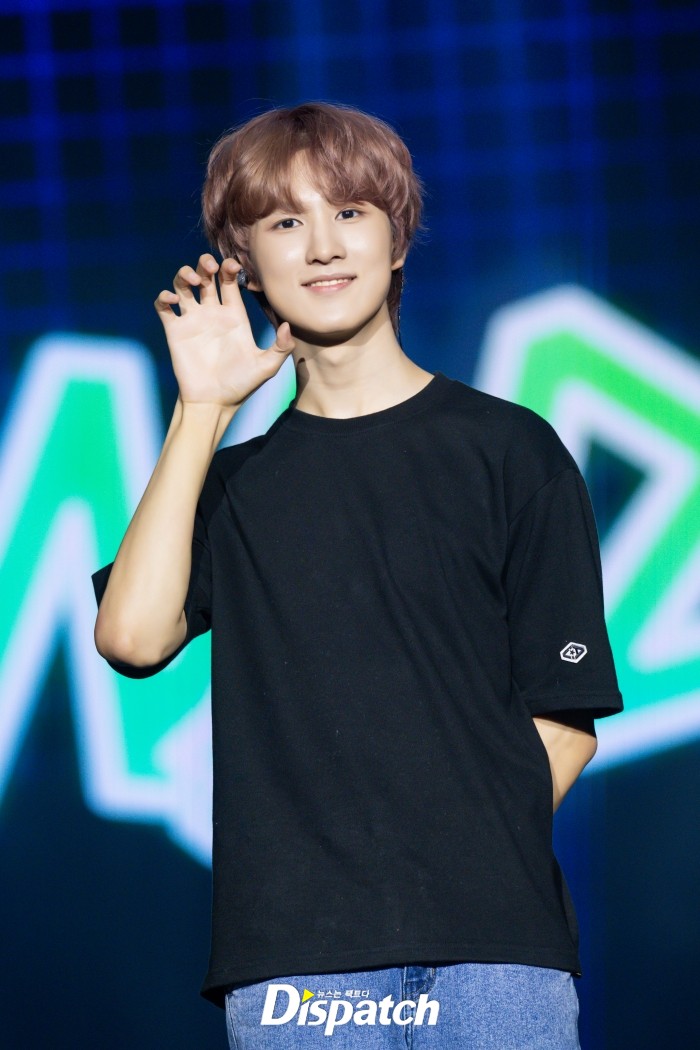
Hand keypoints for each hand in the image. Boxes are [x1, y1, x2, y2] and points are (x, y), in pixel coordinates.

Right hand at [154, 254, 294, 407]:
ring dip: (185, 274)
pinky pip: (164, 306)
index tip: (232, 266)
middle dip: (206, 264)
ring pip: (183, 285)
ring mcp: (192, 320)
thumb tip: (289, 325)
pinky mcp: (175, 331)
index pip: (230, 281)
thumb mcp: (267, 367)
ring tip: (193, 281)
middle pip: (206, 276)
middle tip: (210, 268)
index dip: (229, 267)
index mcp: (234, 316)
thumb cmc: (241, 386)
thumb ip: (280, 346)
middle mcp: (212, 314)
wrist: (214, 403)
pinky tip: (172, 300)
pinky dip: (163, 296)